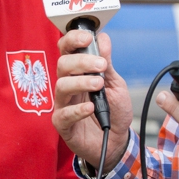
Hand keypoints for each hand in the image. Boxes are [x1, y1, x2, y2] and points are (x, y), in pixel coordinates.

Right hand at [52, 30, 132, 170]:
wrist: (117, 140)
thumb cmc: (113, 111)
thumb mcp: (116, 84)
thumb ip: (107, 64)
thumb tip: (103, 38)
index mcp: (78, 72)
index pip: (67, 50)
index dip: (73, 40)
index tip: (87, 38)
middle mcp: (68, 86)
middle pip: (62, 65)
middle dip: (81, 61)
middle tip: (100, 65)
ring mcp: (64, 104)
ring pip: (61, 86)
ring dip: (81, 82)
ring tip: (99, 84)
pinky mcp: (63, 124)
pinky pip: (64, 114)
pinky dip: (78, 110)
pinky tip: (90, 108)